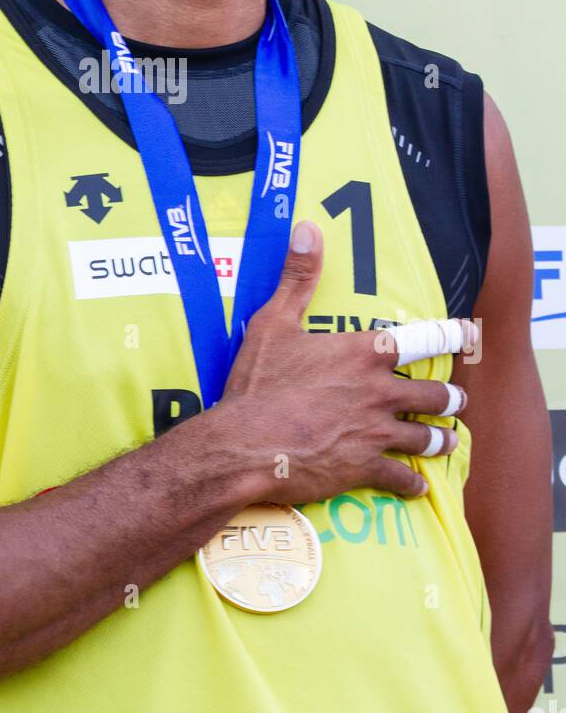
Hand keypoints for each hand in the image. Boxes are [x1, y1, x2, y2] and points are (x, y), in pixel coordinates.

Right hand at [220, 220, 470, 504]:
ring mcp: (376, 432)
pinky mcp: (365, 468)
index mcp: (363, 353)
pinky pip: (403, 478)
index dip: (450, 335)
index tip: (467, 334)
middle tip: (456, 400)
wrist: (245, 445)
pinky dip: (413, 482)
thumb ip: (297, 277)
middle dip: (450, 398)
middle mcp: (380, 391)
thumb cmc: (258, 383)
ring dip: (441, 439)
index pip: (423, 339)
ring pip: (427, 437)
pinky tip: (417, 485)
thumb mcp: (273, 322)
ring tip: (448, 440)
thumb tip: (308, 227)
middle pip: (435, 394)